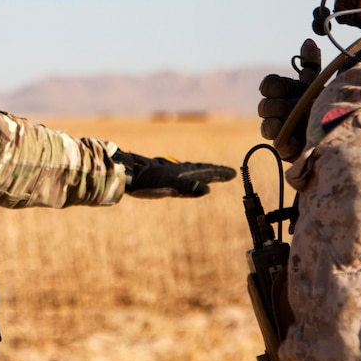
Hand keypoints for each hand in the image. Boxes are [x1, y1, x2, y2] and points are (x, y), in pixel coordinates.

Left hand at [112, 150, 236, 198]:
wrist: (127, 173)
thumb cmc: (147, 181)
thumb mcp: (169, 187)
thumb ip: (187, 188)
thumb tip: (207, 189)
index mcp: (184, 173)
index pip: (207, 173)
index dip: (220, 174)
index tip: (233, 173)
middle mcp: (179, 170)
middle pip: (202, 170)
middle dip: (215, 171)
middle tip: (228, 172)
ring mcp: (170, 171)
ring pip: (192, 170)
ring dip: (204, 172)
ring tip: (211, 173)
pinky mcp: (161, 174)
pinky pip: (181, 173)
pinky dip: (189, 174)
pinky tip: (185, 177)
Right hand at [258, 39, 320, 160]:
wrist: (342, 131)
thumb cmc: (327, 105)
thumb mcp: (320, 84)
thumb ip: (311, 64)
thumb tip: (308, 40)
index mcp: (287, 93)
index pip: (268, 85)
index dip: (272, 86)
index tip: (284, 88)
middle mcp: (281, 111)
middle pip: (263, 107)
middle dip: (273, 106)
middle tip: (287, 107)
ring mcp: (282, 130)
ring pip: (266, 127)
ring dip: (274, 123)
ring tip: (289, 122)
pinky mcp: (287, 149)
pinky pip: (278, 146)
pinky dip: (286, 141)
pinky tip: (297, 139)